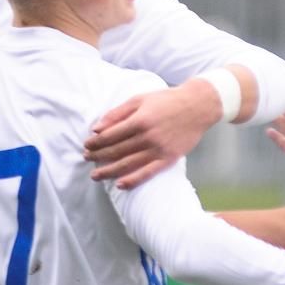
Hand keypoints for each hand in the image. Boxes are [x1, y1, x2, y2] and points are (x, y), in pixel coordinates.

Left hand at [84, 80, 218, 188]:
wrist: (198, 106)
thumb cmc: (166, 100)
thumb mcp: (139, 100)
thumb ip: (117, 114)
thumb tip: (96, 129)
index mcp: (139, 120)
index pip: (110, 135)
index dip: (95, 142)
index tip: (86, 146)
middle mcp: (148, 136)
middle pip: (117, 150)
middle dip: (98, 156)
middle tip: (86, 159)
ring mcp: (159, 149)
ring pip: (128, 164)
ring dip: (109, 171)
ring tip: (95, 175)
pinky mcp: (170, 158)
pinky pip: (148, 173)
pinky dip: (133, 180)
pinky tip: (120, 185)